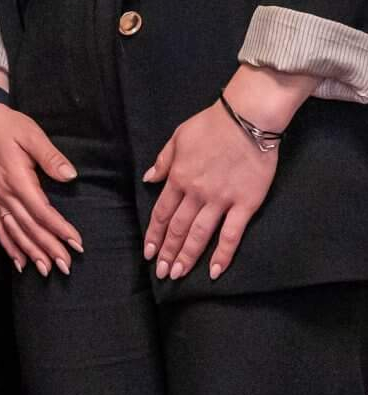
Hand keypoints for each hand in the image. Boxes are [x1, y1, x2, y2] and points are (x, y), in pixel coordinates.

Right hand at [0, 103, 82, 275]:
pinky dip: (9, 246)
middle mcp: (4, 192)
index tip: (77, 242)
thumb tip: (69, 175)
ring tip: (46, 270)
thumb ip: (50, 156)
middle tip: (66, 266)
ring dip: (30, 252)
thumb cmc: (7, 125)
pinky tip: (19, 261)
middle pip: (28, 226)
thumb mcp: (31, 134)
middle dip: (48, 248)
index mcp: (16, 178)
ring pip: (14, 231)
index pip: (41, 211)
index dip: (59, 229)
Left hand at [143, 100, 277, 281]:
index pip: (161, 212)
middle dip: (167, 252)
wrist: (246, 120)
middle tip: (161, 273)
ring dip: (187, 257)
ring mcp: (221, 201)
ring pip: (199, 235)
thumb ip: (163, 161)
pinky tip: (215, 272)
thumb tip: (149, 180)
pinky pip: (231, 235)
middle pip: (177, 228)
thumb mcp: (177, 137)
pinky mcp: (245, 205)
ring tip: (178, 274)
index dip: (154, 234)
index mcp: (179, 177)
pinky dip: (223, 255)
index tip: (148, 252)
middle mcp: (196, 193)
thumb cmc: (210, 125)